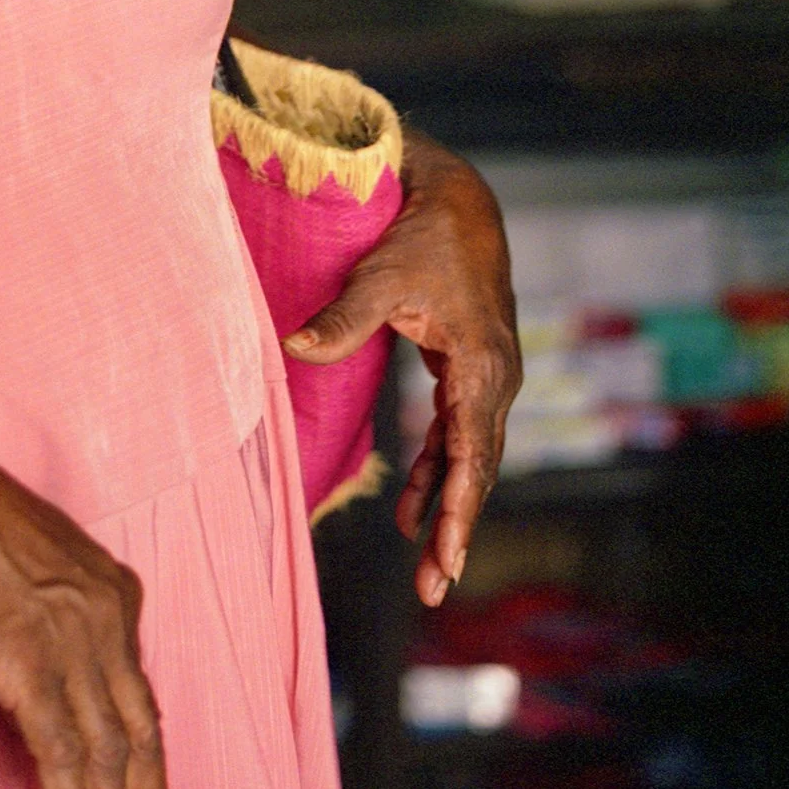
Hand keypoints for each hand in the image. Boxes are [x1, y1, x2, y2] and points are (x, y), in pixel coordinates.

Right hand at [0, 422, 173, 788]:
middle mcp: (106, 615)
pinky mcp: (26, 660)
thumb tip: (70, 667)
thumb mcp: (43, 561)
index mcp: (114, 589)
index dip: (146, 749)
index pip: (139, 688)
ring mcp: (69, 639)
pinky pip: (59, 747)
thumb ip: (68, 613)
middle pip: (138, 724)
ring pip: (104, 746)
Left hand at [284, 129, 520, 607]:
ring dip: (448, 508)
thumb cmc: (420, 235)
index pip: (471, 455)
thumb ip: (343, 317)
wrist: (459, 198)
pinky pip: (457, 435)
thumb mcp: (381, 275)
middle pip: (478, 470)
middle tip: (434, 589)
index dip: (456, 510)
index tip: (444, 558)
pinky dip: (439, 472)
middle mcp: (495, 379)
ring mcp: (488, 376)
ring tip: (428, 571)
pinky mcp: (470, 370)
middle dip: (457, 530)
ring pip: (470, 458)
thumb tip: (293, 348)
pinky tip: (415, 512)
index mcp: (481, 365)